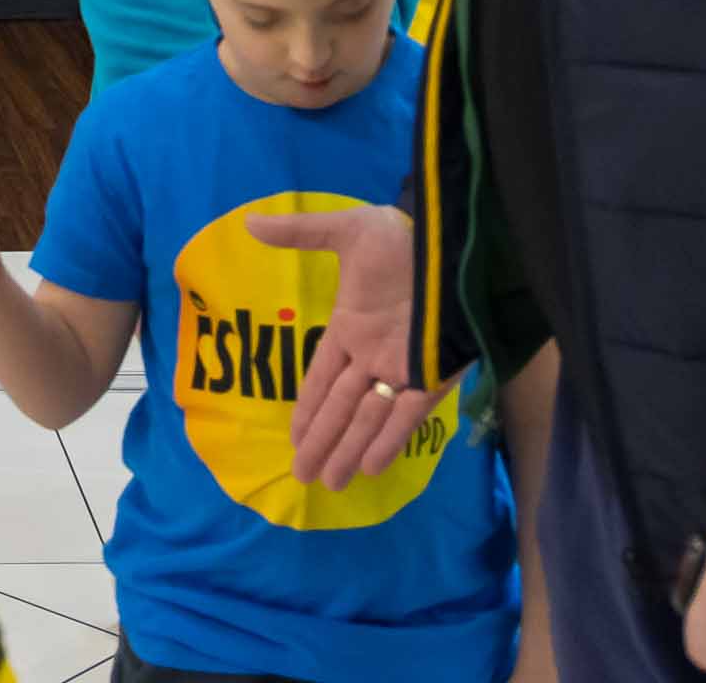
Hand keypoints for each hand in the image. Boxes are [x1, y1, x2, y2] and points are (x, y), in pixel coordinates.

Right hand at [253, 204, 434, 485]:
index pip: (322, 379)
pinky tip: (370, 466)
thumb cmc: (402, 238)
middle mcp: (373, 356)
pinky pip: (407, 415)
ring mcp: (402, 369)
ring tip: (332, 483)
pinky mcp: (432, 377)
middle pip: (341, 409)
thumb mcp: (348, 231)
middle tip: (304, 477)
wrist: (455, 244)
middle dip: (322, 443)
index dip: (307, 411)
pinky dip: (388, 440)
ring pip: (369, 420)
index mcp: (351, 328)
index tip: (293, 440)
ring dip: (350, 450)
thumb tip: (251, 222)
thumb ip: (300, 233)